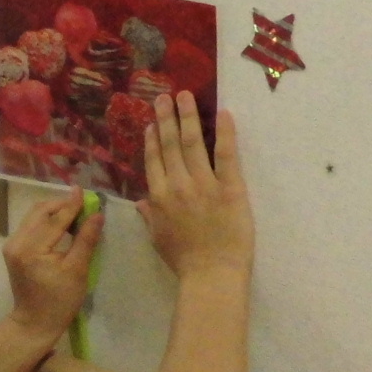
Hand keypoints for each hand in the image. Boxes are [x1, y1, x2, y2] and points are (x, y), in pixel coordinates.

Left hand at [3, 191, 102, 343]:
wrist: (34, 323)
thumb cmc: (59, 302)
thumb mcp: (77, 271)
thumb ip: (86, 239)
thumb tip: (97, 214)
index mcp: (31, 249)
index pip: (55, 220)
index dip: (72, 205)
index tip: (84, 191)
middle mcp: (17, 242)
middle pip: (40, 212)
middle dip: (62, 205)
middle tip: (83, 203)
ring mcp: (12, 245)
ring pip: (34, 217)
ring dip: (55, 212)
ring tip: (76, 213)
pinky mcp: (13, 249)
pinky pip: (31, 226)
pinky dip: (47, 221)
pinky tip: (62, 225)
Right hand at [139, 94, 251, 281]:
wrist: (211, 275)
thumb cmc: (185, 262)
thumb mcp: (158, 240)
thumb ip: (150, 217)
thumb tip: (141, 202)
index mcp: (158, 198)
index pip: (154, 161)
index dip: (152, 139)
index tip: (151, 123)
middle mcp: (178, 185)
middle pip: (170, 145)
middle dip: (166, 119)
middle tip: (164, 96)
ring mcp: (204, 184)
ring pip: (193, 143)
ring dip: (188, 117)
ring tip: (185, 96)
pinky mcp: (230, 188)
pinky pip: (226, 155)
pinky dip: (225, 133)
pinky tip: (223, 113)